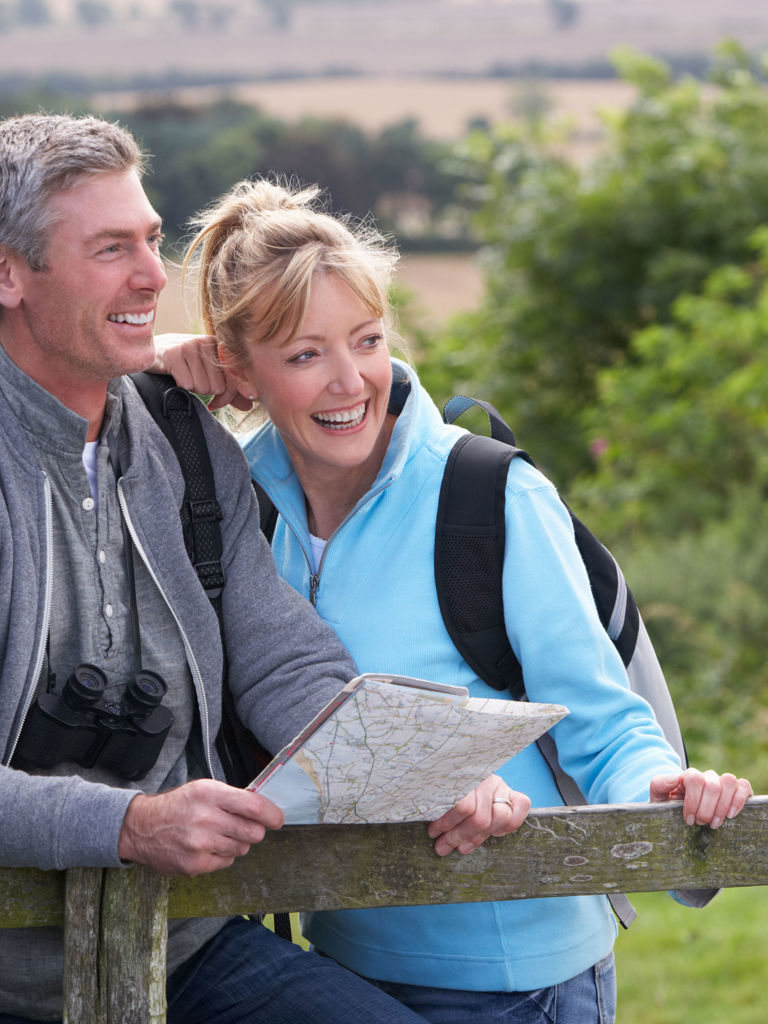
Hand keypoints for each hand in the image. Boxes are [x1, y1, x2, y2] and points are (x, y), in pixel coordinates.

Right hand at [117, 778, 283, 874]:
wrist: (143, 827)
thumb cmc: (179, 806)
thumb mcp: (204, 789)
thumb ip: (233, 797)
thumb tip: (265, 808)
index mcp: (209, 794)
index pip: (253, 806)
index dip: (271, 814)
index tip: (277, 819)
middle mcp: (205, 818)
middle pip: (252, 832)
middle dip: (254, 830)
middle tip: (244, 826)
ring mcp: (200, 843)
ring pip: (242, 848)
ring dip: (237, 842)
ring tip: (219, 834)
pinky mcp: (195, 864)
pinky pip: (227, 861)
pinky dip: (223, 855)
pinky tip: (208, 846)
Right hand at [151, 333, 251, 410]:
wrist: (152, 352)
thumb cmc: (185, 364)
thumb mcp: (208, 373)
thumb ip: (230, 389)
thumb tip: (250, 404)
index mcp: (219, 345)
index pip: (233, 377)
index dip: (228, 392)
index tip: (225, 396)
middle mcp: (206, 342)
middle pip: (217, 387)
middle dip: (206, 390)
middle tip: (194, 380)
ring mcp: (189, 346)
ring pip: (202, 387)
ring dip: (192, 388)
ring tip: (185, 375)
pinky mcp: (173, 354)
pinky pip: (187, 384)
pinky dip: (181, 386)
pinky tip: (176, 375)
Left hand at [427, 774, 529, 856]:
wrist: (470, 768)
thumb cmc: (452, 785)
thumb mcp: (443, 787)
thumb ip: (442, 802)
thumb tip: (434, 830)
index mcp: (467, 773)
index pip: (463, 804)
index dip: (447, 822)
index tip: (433, 833)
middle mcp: (487, 778)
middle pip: (479, 816)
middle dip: (458, 836)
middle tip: (442, 847)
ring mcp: (502, 786)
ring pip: (499, 818)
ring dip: (477, 837)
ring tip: (461, 847)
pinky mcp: (515, 796)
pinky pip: (518, 813)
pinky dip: (506, 828)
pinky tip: (491, 833)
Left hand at [650, 767, 752, 828]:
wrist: (680, 814)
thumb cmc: (669, 805)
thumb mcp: (658, 796)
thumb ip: (659, 784)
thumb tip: (676, 778)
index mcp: (688, 776)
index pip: (695, 779)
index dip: (693, 802)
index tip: (688, 820)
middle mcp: (706, 776)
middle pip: (713, 785)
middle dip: (706, 809)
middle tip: (700, 823)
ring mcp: (721, 782)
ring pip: (728, 782)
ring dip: (722, 807)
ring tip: (713, 823)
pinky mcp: (736, 789)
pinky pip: (743, 786)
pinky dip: (739, 800)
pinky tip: (730, 815)